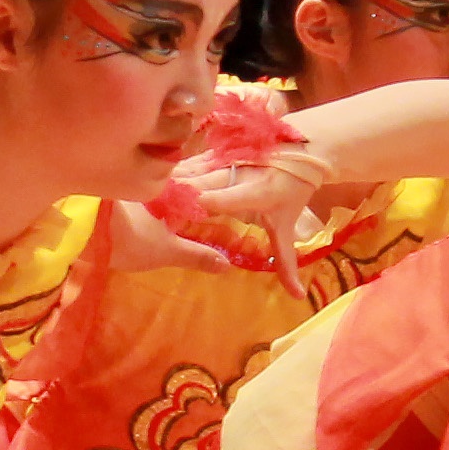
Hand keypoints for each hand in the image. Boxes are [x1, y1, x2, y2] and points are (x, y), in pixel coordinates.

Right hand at [157, 151, 319, 266]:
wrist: (302, 153)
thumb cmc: (291, 194)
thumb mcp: (287, 228)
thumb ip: (286, 262)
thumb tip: (297, 296)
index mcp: (256, 194)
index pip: (225, 198)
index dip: (202, 203)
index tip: (179, 214)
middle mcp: (238, 175)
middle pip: (202, 183)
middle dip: (178, 194)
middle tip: (152, 207)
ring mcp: (226, 160)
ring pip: (193, 170)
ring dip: (171, 183)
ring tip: (146, 196)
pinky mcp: (217, 153)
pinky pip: (192, 162)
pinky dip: (174, 173)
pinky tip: (156, 182)